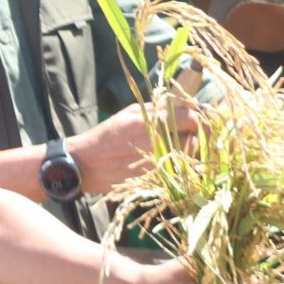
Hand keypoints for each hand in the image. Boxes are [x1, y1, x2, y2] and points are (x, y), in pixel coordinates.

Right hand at [72, 101, 195, 193]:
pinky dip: (176, 165)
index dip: (198, 116)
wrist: (85, 165)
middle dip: (195, 135)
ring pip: (190, 156)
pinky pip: (178, 170)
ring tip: (173, 147)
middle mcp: (160, 143)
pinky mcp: (156, 179)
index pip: (193, 118)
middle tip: (187, 133)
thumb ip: (159, 107)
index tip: (195, 117)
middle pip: (196, 138)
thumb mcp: (129, 113)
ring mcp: (159, 163)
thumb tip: (188, 104)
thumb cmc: (106, 135)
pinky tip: (164, 161)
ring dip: (187, 151)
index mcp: (153, 122)